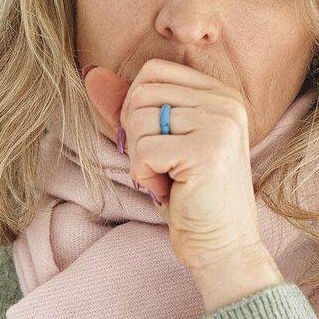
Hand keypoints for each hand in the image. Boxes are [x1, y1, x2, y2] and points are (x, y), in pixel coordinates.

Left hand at [82, 59, 269, 275]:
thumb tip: (92, 75)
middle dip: (135, 134)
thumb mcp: (160, 143)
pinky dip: (145, 176)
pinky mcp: (207, 151)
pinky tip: (169, 190)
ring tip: (167, 179)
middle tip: (160, 166)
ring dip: (140, 158)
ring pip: (139, 120)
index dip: (135, 106)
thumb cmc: (191, 198)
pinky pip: (144, 150)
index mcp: (220, 94)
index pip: (154, 71)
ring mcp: (219, 125)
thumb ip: (131, 107)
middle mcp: (225, 102)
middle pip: (142, 93)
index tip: (153, 142)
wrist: (224, 248)